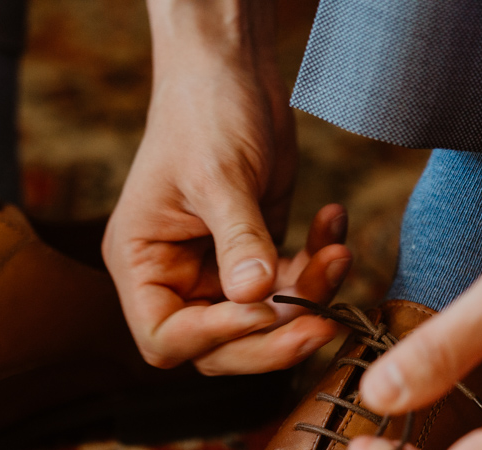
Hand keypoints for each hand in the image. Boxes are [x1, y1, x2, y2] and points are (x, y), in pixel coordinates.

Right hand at [103, 0, 351, 373]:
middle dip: (274, 337)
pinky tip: (334, 226)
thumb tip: (255, 297)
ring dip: (308, 295)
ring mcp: (219, 270)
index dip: (215, 337)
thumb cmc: (203, 112)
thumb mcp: (219, 176)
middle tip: (321, 322)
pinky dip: (318, 265)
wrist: (232, 70)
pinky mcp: (258, 255)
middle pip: (221, 346)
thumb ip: (239, 239)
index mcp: (142, 263)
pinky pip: (291, 284)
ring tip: (339, 254)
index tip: (262, 309)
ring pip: (266, 320)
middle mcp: (175, 276)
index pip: (166, 337)